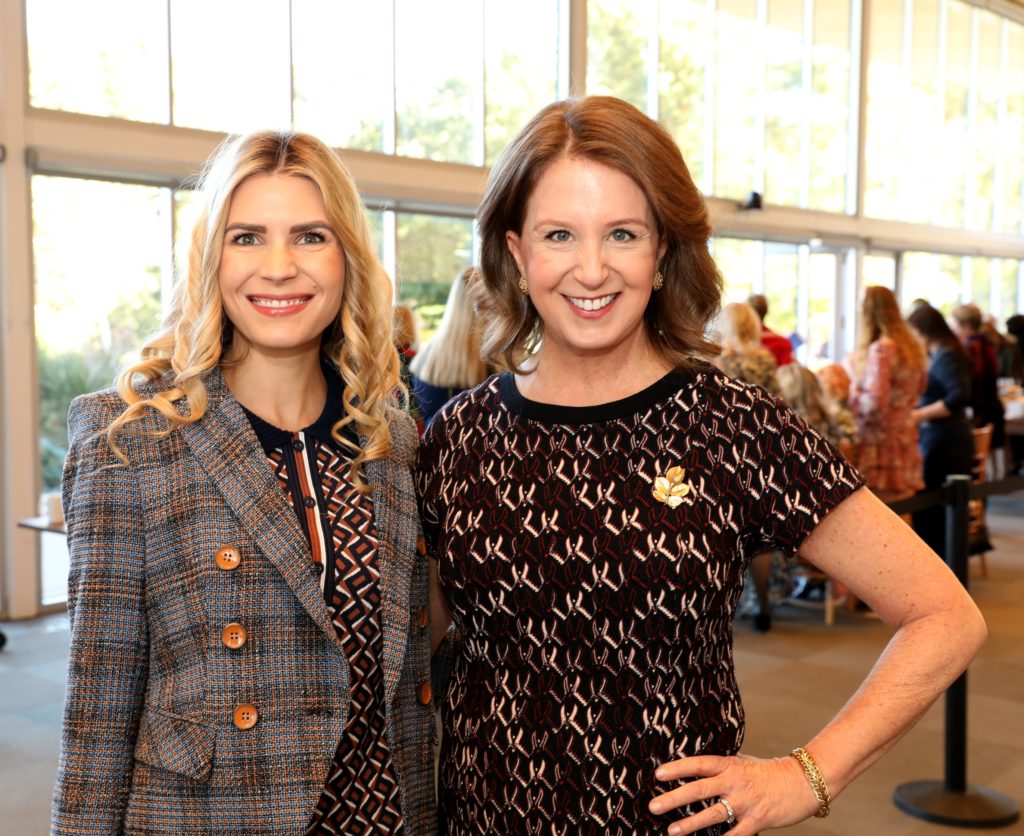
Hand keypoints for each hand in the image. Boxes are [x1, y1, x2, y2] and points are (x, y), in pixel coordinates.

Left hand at [649, 753, 820, 834]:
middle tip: (654, 805)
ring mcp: (746, 802)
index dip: (678, 768)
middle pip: (699, 789)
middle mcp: (735, 782)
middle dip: (675, 798)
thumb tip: (695, 771)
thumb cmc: (768, 772)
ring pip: (713, 814)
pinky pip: (736, 834)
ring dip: (691, 823)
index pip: (699, 764)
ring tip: (672, 830)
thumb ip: (721, 769)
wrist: (802, 782)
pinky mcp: (758, 820)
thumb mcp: (742, 763)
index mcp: (729, 765)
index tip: (658, 774)